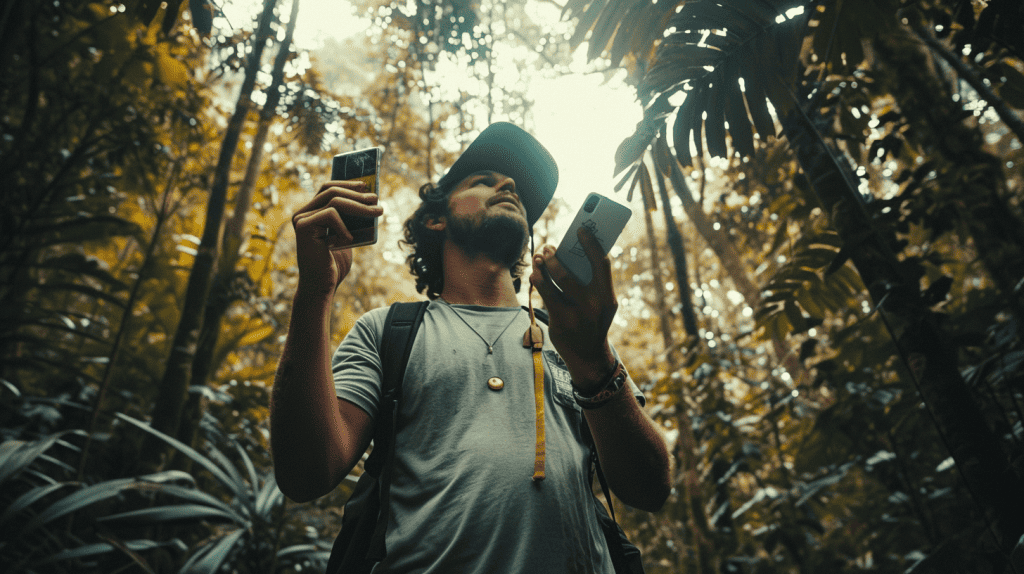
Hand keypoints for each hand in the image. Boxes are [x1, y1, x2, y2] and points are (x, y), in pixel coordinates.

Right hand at [291, 181, 382, 293]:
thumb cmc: (334, 264)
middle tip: (377, 200)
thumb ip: (351, 219)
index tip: (367, 185)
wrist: (322, 286)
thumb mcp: (347, 236)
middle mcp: (302, 213)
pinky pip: (331, 214)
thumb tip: (369, 200)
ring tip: (377, 213)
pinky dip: (345, 226)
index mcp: (311, 213)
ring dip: (360, 206)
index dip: (348, 184)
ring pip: (334, 200)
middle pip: (331, 190)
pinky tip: (349, 241)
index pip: (328, 188)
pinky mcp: (303, 227)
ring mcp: (301, 219)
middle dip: (358, 194)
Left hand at [529, 226, 616, 391]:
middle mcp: (593, 305)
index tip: (580, 229)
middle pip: (570, 271)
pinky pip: (546, 294)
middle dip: (555, 256)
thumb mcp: (601, 303)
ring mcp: (576, 314)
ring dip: (544, 266)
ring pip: (554, 282)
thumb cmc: (593, 321)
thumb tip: (572, 253)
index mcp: (608, 297)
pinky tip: (535, 274)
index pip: (601, 263)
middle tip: (549, 246)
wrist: (588, 355)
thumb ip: (592, 282)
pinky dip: (539, 280)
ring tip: (540, 257)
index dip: (591, 244)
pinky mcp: (560, 321)